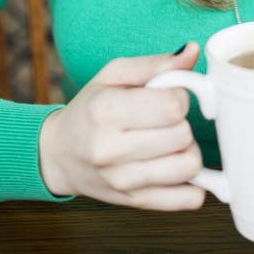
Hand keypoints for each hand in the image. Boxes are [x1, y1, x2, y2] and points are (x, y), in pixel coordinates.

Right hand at [38, 43, 204, 210]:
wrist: (59, 153)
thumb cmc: (91, 107)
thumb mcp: (115, 74)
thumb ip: (156, 63)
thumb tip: (193, 51)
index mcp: (106, 110)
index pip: (173, 105)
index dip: (180, 96)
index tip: (169, 96)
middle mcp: (111, 149)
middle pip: (183, 135)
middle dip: (182, 122)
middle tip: (166, 120)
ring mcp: (123, 181)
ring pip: (189, 166)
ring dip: (188, 150)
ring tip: (170, 142)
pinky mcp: (135, 203)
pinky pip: (187, 199)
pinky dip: (194, 184)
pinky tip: (177, 167)